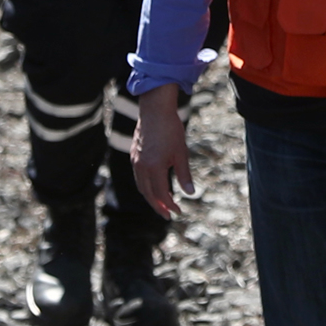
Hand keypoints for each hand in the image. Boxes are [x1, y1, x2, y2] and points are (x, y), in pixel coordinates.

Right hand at [131, 84, 194, 219]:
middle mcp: (141, 167)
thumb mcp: (181, 154)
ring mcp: (135, 161)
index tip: (178, 212)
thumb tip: (191, 194)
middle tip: (168, 215)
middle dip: (158, 206)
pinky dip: (146, 186)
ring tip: (161, 204)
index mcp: (154, 168)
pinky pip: (138, 176)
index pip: (161, 194)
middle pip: (148, 194)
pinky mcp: (134, 155)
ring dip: (151, 197)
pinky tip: (154, 186)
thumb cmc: (171, 130)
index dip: (170, 205)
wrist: (155, 110)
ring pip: (141, 186)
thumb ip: (184, 175)